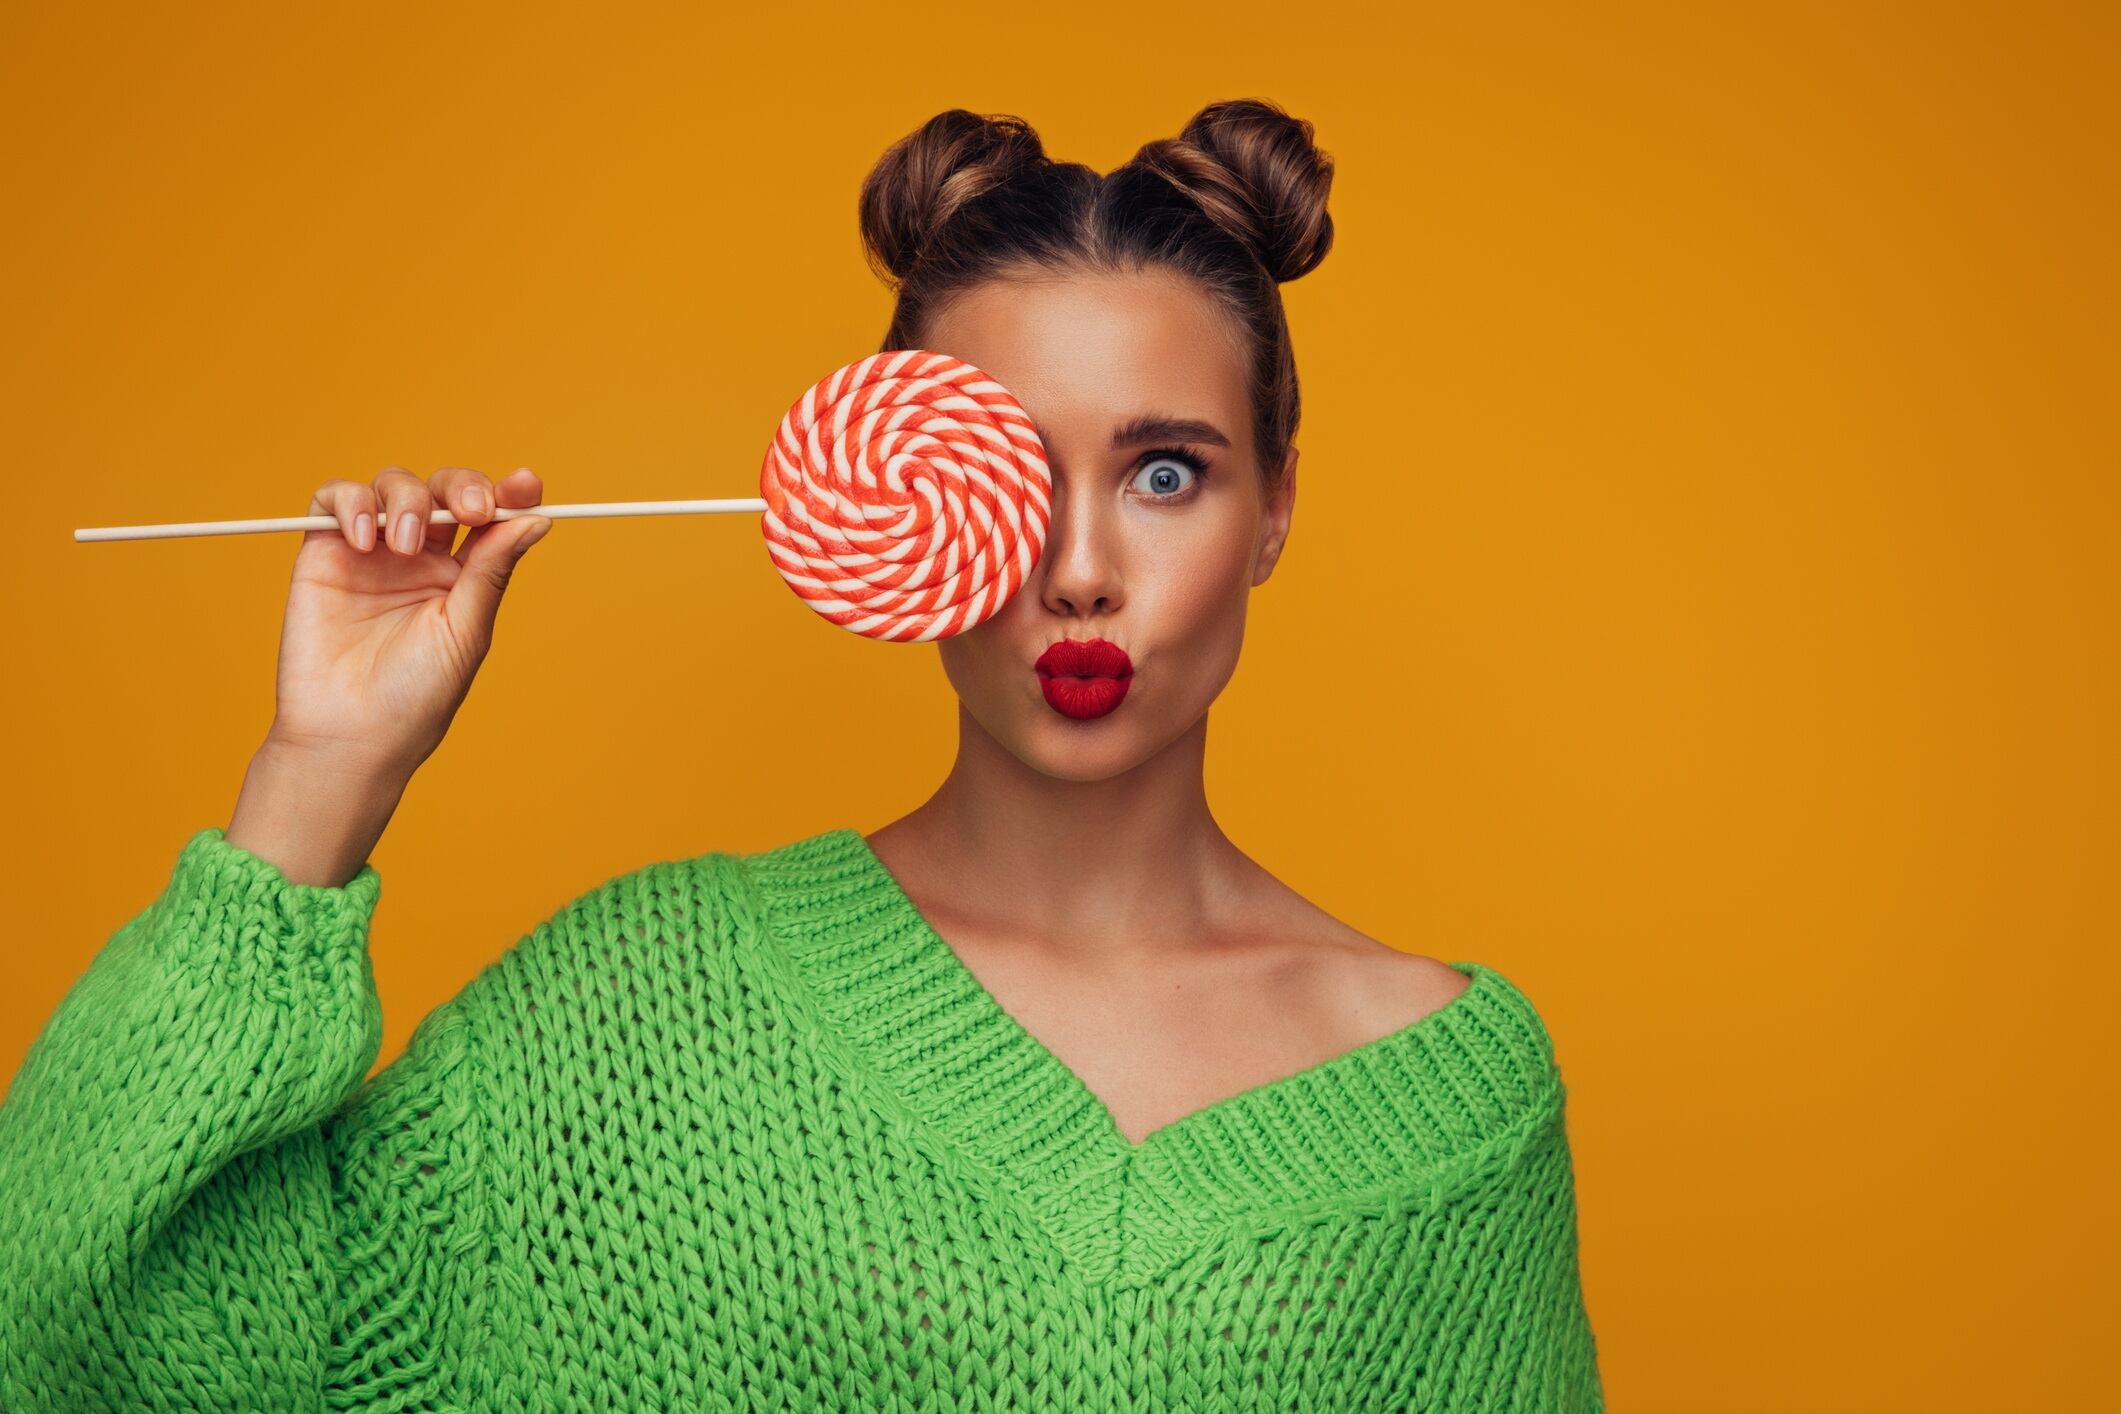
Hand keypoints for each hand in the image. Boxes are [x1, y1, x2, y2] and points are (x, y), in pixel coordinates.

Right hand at [262, 465, 552, 776]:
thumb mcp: (465, 631)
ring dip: (407, 499)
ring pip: (393, 485)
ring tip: (406, 543)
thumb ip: (491, 570)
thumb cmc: (415, 696)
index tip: (527, 484)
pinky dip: (353, 503)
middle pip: (444, 491)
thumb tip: (537, 519)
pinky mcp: (324, 553)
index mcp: (464, 576)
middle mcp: (421, 558)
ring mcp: (373, 552)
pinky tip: (367, 540)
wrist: (348, 734)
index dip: (509, 494)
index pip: (490, 519)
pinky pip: (334, 499)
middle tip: (470, 510)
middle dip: (461, 487)